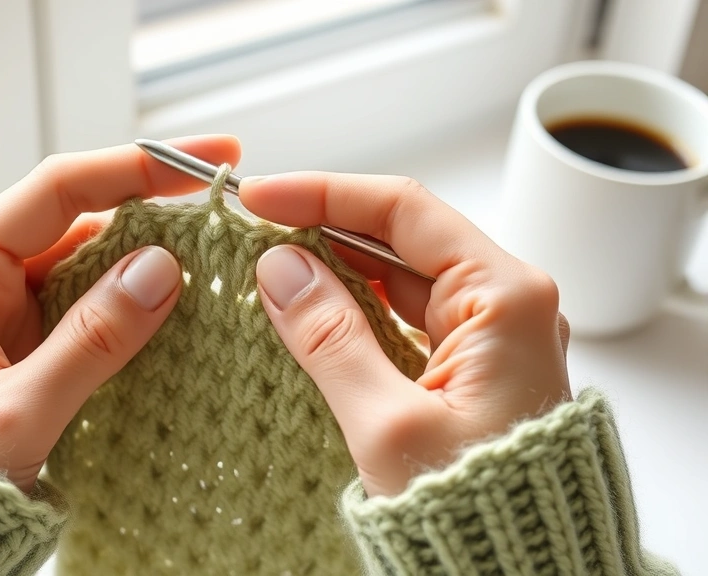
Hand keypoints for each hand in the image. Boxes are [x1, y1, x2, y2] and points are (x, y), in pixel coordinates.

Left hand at [0, 135, 241, 491]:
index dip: (135, 166)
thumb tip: (161, 268)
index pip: (57, 191)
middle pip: (82, 219)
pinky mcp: (31, 342)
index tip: (206, 159)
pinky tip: (180, 308)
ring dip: (149, 262)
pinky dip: (135, 305)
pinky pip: (92, 306)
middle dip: (153, 212)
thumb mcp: (17, 412)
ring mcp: (10, 310)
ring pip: (93, 263)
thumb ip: (91, 340)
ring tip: (214, 263)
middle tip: (225, 214)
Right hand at [240, 174, 570, 496]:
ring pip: (398, 277)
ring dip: (334, 268)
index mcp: (505, 298)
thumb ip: (329, 336)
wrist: (518, 573)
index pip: (404, 212)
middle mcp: (505, 304)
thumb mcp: (386, 423)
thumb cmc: (475, 512)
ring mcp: (488, 335)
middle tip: (253, 230)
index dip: (325, 194)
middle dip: (324, 227)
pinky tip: (307, 308)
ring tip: (267, 266)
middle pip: (401, 237)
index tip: (260, 197)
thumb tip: (280, 268)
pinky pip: (403, 317)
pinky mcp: (468, 366)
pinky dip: (353, 308)